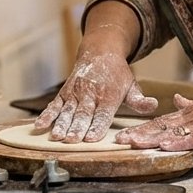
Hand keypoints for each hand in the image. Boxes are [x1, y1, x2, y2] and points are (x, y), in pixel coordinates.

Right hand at [33, 37, 157, 142]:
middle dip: (77, 128)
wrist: (100, 52)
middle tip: (71, 140)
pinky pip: (54, 105)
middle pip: (83, 114)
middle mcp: (90, 93)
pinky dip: (46, 115)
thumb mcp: (132, 85)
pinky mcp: (64, 92)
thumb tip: (153, 105)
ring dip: (60, 124)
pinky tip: (39, 126)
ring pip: (67, 110)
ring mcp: (75, 92)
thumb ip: (139, 99)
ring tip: (56, 137)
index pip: (103, 114)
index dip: (97, 126)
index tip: (91, 138)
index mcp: (109, 95)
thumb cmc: (117, 75)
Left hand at [116, 93, 192, 151]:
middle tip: (120, 141)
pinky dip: (179, 143)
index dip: (142, 128)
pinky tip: (165, 146)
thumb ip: (191, 104)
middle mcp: (192, 118)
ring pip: (173, 133)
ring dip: (152, 138)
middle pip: (161, 127)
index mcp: (190, 113)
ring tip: (135, 143)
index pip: (161, 122)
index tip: (125, 134)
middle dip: (140, 134)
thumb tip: (177, 98)